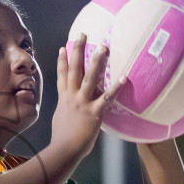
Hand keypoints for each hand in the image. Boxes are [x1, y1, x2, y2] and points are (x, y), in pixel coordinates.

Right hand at [50, 35, 123, 157]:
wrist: (64, 149)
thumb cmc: (63, 138)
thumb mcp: (60, 118)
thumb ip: (66, 108)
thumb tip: (68, 106)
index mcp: (64, 98)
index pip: (62, 75)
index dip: (62, 60)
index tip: (63, 47)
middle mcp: (72, 96)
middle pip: (74, 69)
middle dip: (78, 50)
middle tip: (82, 34)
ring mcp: (83, 103)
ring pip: (89, 78)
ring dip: (97, 61)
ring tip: (103, 47)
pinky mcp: (94, 112)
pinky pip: (107, 97)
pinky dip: (115, 87)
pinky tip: (123, 77)